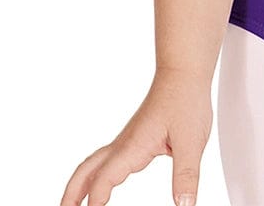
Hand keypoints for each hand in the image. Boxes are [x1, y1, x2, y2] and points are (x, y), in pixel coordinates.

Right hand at [61, 67, 213, 205]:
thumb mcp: (192, 141)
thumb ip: (187, 175)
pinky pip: (108, 159)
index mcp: (133, 146)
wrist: (183, 70)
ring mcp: (126, 140)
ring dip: (80, 185)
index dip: (94, 202)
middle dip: (71, 195)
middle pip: (86, 171)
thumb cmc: (186, 98)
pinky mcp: (134, 137)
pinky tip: (105, 183)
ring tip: (73, 205)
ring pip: (94, 164)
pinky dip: (97, 175)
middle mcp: (124, 144)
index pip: (104, 179)